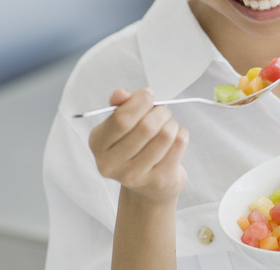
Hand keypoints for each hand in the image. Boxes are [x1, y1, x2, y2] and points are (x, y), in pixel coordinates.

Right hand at [88, 87, 188, 203]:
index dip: (139, 102)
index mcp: (98, 144)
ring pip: (166, 134)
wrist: (148, 185)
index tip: (148, 94)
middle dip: (160, 111)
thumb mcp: (121, 125)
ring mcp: (135, 175)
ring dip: (171, 123)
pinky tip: (173, 140)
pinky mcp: (159, 180)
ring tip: (167, 126)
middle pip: (147, 127)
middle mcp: (112, 164)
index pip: (121, 120)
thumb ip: (120, 106)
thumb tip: (121, 93)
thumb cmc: (134, 146)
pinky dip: (181, 134)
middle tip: (162, 111)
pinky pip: (179, 144)